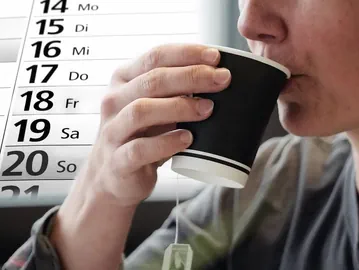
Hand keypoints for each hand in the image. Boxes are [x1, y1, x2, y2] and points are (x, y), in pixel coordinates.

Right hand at [77, 44, 230, 206]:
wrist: (113, 179)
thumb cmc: (142, 137)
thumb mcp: (156, 107)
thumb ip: (177, 91)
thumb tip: (219, 76)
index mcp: (124, 81)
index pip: (155, 57)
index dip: (187, 54)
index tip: (216, 57)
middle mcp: (114, 102)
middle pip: (152, 81)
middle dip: (191, 76)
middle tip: (221, 80)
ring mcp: (112, 132)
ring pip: (142, 111)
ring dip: (179, 107)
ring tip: (208, 109)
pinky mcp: (118, 162)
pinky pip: (140, 149)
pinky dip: (166, 142)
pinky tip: (188, 138)